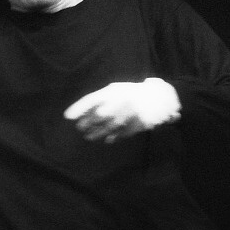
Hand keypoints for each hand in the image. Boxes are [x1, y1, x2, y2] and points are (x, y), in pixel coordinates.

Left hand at [63, 79, 180, 142]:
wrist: (162, 96)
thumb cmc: (135, 92)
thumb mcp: (118, 90)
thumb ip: (103, 99)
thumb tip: (84, 111)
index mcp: (115, 90)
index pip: (91, 99)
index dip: (78, 108)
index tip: (68, 116)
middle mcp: (121, 101)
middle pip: (98, 114)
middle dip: (87, 122)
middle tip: (80, 128)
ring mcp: (129, 113)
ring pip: (108, 125)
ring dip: (97, 132)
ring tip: (89, 137)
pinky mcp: (138, 124)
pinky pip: (122, 132)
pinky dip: (114, 136)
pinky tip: (108, 140)